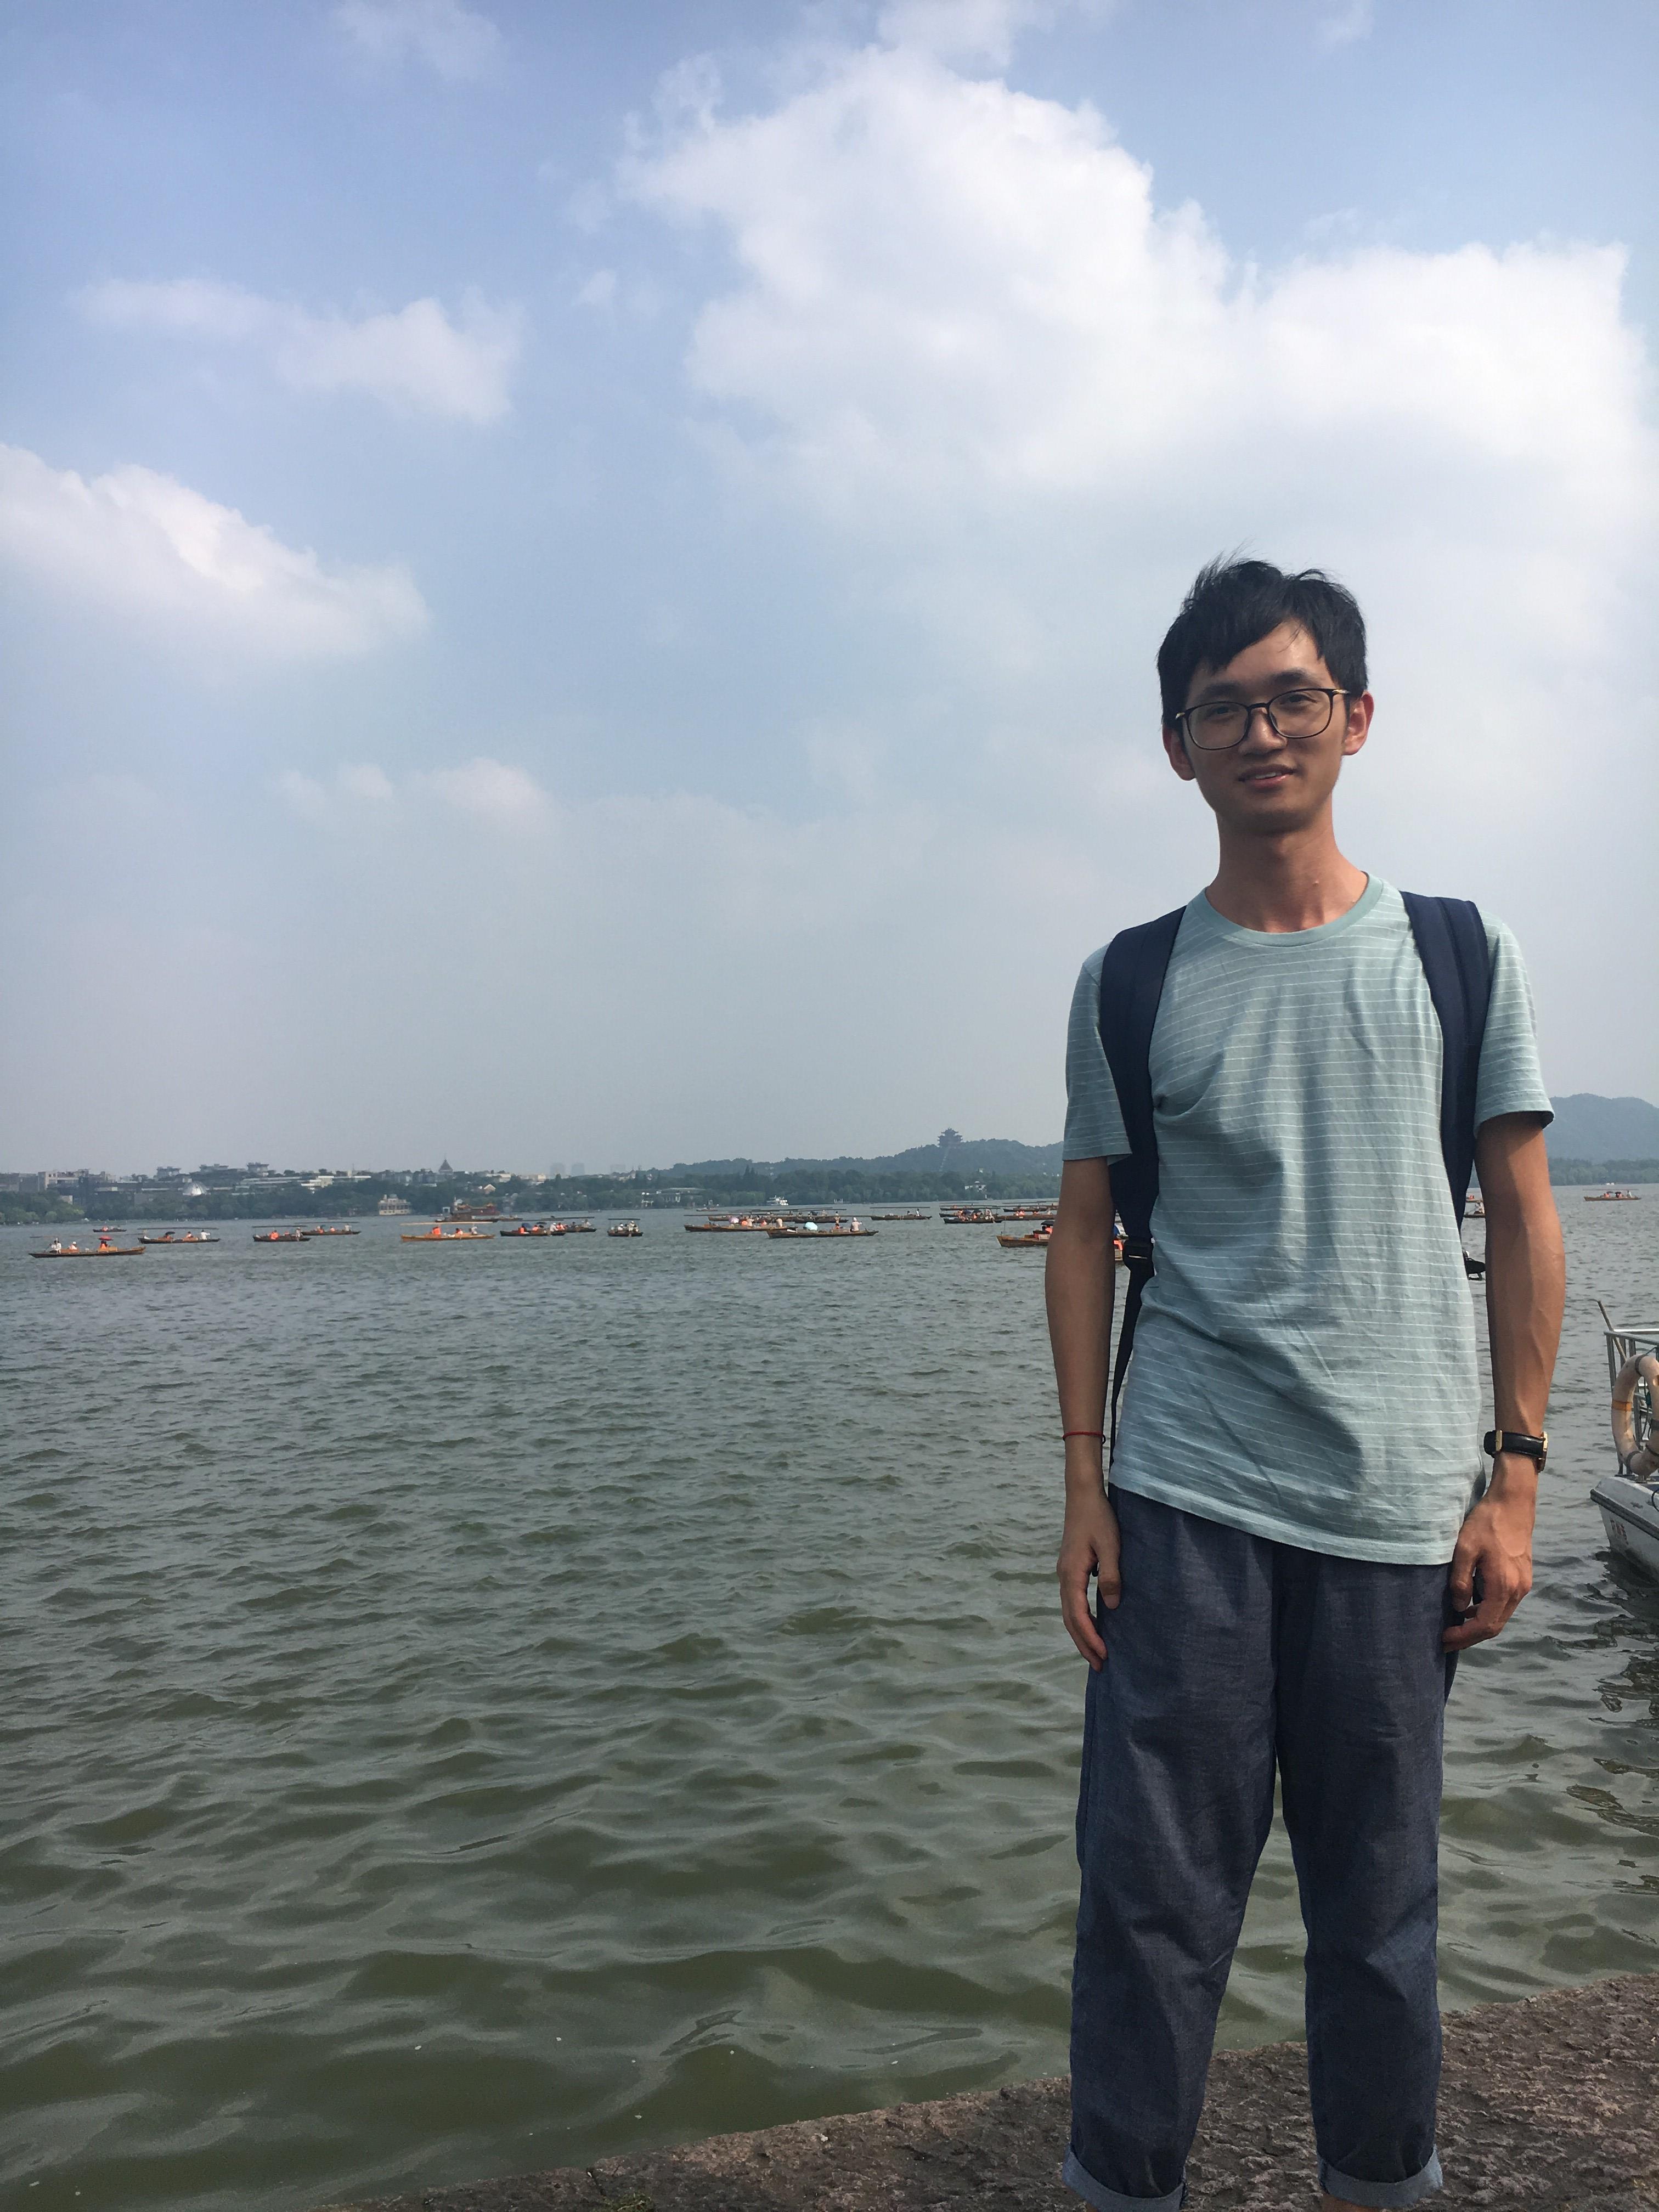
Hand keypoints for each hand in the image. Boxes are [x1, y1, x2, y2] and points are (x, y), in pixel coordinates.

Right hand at [1058, 1480, 1120, 1670]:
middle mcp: (1063, 1576)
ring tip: (1094, 1652)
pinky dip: (1080, 1619)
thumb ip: (1111, 1576)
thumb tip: (1111, 1607)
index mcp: (1071, 1574)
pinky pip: (1072, 1601)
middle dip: (1083, 1643)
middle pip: (1069, 1619)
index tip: (1103, 1656)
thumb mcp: (1111, 1546)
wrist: (1082, 1496)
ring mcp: (1064, 1572)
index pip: (1078, 1615)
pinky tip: (1092, 1624)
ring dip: (1080, 1633)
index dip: (1090, 1637)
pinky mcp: (1070, 1568)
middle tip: (1099, 1665)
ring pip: (1068, 1611)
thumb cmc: (1099, 1519)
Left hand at [1444, 1460, 1535, 1650]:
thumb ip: (1461, 1581)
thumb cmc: (1486, 1523)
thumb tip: (1459, 1608)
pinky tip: (1470, 1607)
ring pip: (1500, 1616)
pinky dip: (1487, 1611)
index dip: (1464, 1637)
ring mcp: (1523, 1585)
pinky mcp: (1523, 1578)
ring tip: (1455, 1626)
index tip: (1444, 1640)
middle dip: (1470, 1636)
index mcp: (1504, 1586)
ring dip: (1479, 1625)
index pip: (1485, 1625)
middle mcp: (1518, 1591)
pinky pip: (1504, 1604)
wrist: (1513, 1503)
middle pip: (1495, 1626)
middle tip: (1446, 1640)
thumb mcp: (1465, 1549)